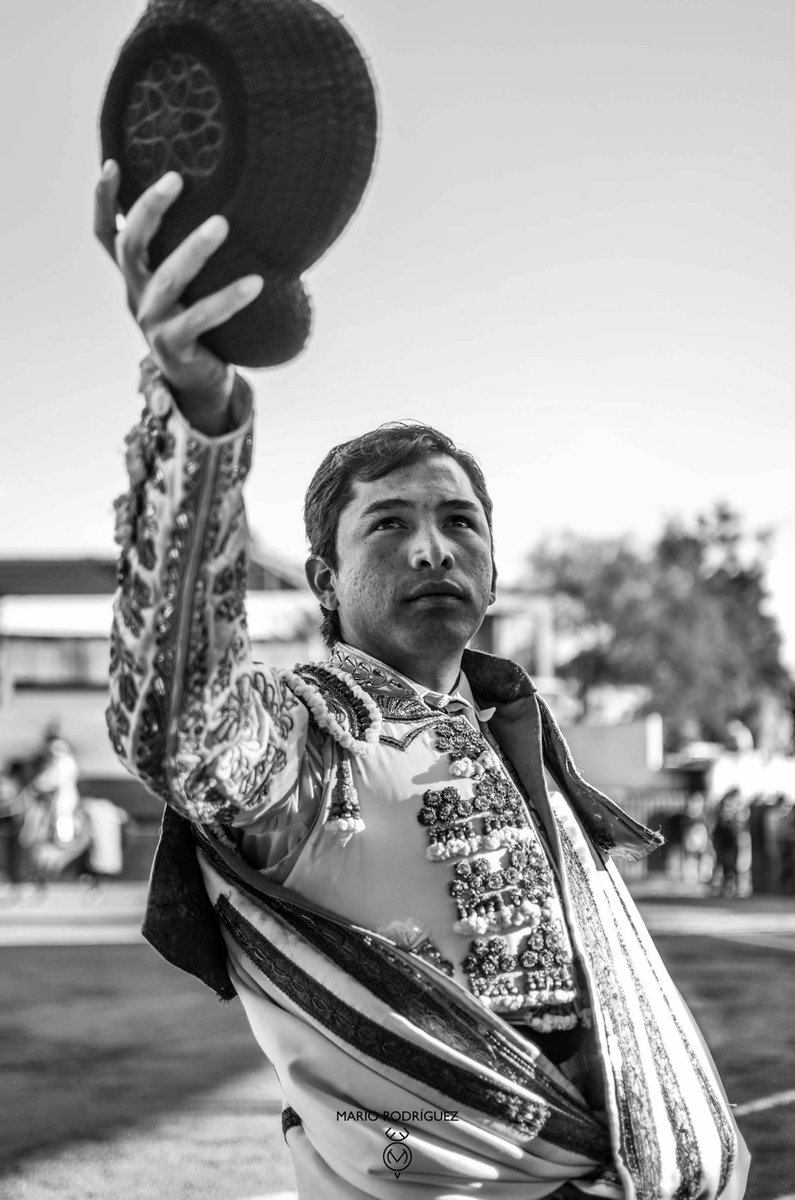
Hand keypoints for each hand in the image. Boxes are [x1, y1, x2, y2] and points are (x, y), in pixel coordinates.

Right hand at [94, 160, 262, 431]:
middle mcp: (137, 297)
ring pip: (166, 279)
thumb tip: (229, 201)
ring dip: (193, 249)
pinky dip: (229, 298)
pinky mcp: (175, 346)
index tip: (112, 164)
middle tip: (177, 179)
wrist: (200, 384)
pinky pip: (202, 317)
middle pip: (129, 246)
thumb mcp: (186, 288)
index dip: (104, 202)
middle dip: (149, 209)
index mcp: (135, 279)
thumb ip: (188, 254)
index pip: (107, 236)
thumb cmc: (201, 325)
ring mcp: (153, 322)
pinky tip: (256, 283)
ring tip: (222, 223)